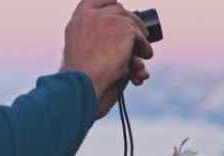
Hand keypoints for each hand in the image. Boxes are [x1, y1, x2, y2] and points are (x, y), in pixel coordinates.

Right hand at [60, 0, 153, 117]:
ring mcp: (109, 19)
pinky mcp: (125, 28)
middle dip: (128, 17)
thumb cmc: (79, 75)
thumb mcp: (78, 51)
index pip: (92, 1)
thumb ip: (88, 41)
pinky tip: (146, 55)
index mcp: (78, 20)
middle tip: (137, 29)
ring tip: (143, 48)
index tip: (115, 5)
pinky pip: (140, 36)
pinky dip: (144, 47)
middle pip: (116, 8)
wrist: (84, 79)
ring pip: (131, 21)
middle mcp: (92, 15)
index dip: (106, 2)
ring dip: (139, 34)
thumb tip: (106, 42)